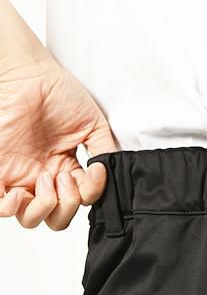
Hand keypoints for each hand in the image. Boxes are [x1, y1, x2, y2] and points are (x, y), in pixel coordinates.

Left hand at [0, 55, 115, 229]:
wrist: (31, 77)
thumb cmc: (60, 94)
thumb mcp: (95, 125)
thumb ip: (105, 151)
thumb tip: (107, 176)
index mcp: (67, 169)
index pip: (81, 201)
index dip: (90, 194)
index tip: (93, 171)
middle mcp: (44, 177)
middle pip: (56, 218)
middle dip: (65, 206)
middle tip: (63, 178)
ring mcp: (21, 176)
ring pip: (30, 218)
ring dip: (42, 208)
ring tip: (46, 180)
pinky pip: (1, 207)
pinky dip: (10, 208)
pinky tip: (20, 193)